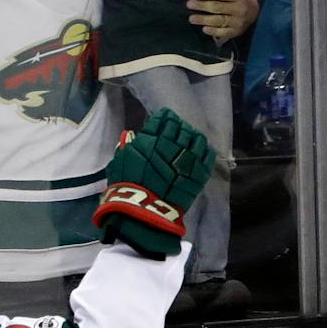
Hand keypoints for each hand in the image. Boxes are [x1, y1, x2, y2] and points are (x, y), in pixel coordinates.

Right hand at [95, 108, 214, 257]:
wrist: (145, 210)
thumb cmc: (127, 186)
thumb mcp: (119, 161)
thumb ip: (128, 146)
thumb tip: (133, 136)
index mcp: (150, 139)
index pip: (162, 119)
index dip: (165, 117)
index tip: (165, 118)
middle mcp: (171, 144)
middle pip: (180, 127)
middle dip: (179, 125)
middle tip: (178, 127)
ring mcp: (187, 157)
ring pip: (196, 138)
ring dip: (193, 135)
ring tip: (190, 137)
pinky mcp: (199, 172)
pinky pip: (207, 154)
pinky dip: (205, 149)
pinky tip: (201, 149)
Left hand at [188, 0, 257, 42]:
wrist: (255, 10)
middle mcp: (239, 9)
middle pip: (218, 7)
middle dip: (202, 6)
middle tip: (189, 5)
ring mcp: (238, 21)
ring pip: (219, 21)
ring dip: (204, 20)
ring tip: (192, 18)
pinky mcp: (236, 31)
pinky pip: (224, 32)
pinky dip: (213, 31)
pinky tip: (204, 29)